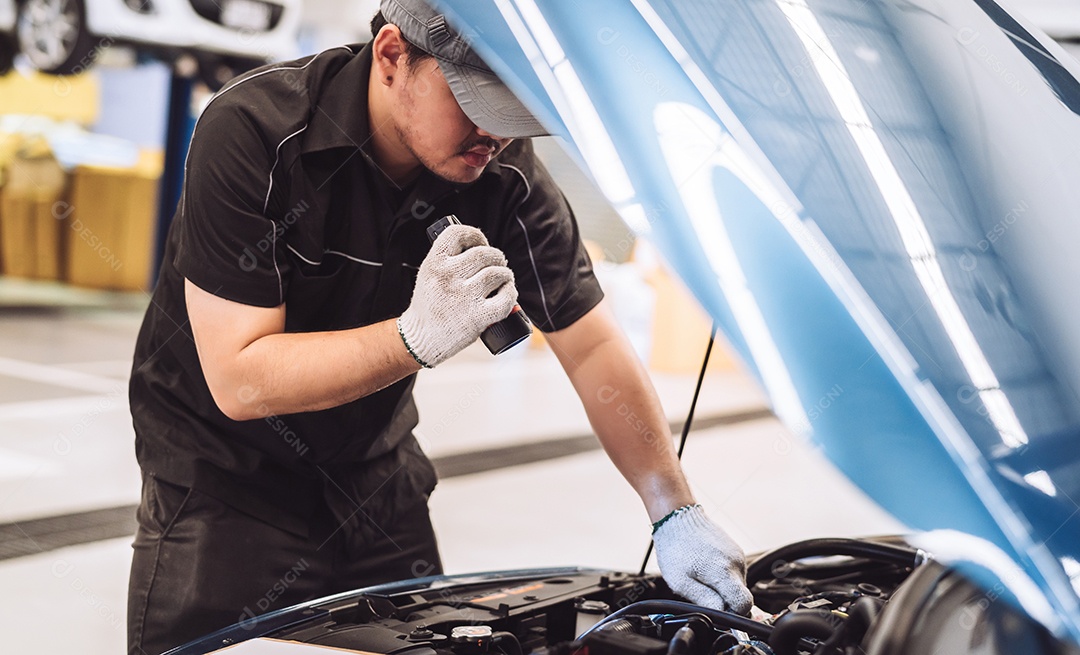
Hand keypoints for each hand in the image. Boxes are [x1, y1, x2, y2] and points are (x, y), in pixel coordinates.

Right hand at [397, 224, 516, 366]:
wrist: (421, 339)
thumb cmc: (429, 305)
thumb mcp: (428, 274)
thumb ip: (447, 259)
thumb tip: (479, 246)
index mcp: (434, 263)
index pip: (459, 233)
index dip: (475, 236)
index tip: (481, 243)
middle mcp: (448, 277)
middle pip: (484, 253)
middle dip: (496, 257)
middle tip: (498, 264)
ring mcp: (464, 297)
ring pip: (497, 273)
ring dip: (505, 274)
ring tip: (503, 279)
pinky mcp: (478, 317)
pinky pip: (506, 298)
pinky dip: (511, 293)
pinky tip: (508, 293)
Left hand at [652, 505, 752, 614]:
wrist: (677, 519)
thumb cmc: (675, 549)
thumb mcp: (682, 583)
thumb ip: (706, 602)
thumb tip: (722, 614)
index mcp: (724, 572)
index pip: (744, 605)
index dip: (732, 613)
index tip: (717, 609)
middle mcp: (736, 562)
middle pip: (740, 595)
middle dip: (724, 599)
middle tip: (701, 589)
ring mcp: (738, 554)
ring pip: (737, 583)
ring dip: (722, 586)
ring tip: (701, 575)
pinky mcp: (736, 550)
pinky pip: (734, 571)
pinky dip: (723, 575)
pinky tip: (705, 566)